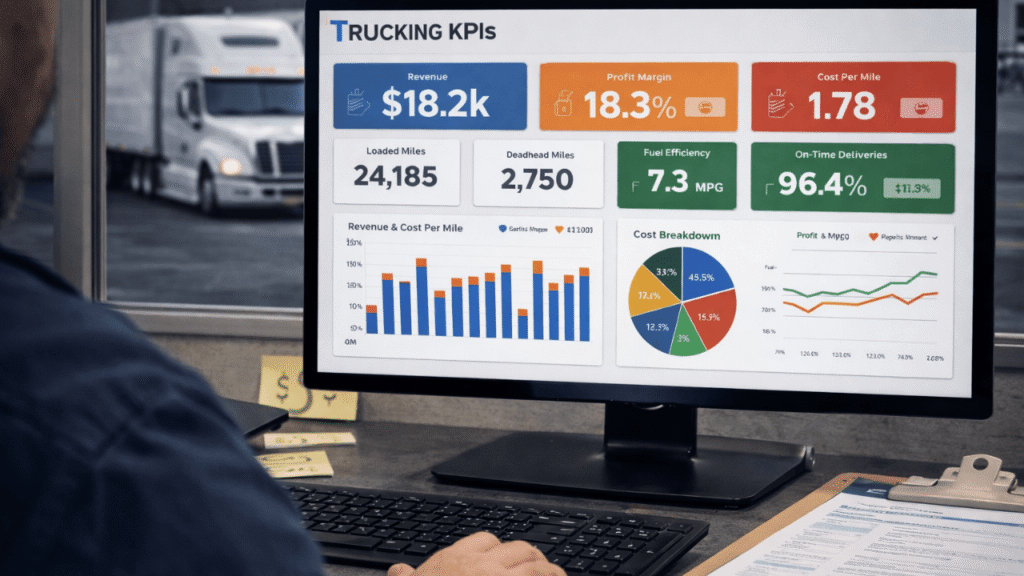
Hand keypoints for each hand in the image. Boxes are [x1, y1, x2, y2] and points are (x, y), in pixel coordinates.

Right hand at [388, 532, 566, 575]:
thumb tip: (397, 571)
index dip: (499, 547)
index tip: (506, 557)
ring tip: (557, 575)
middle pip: (515, 548)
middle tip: (540, 566)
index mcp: (453, 561)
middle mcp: (478, 565)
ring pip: (533, 563)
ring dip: (549, 569)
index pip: (484, 540)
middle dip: (530, 555)